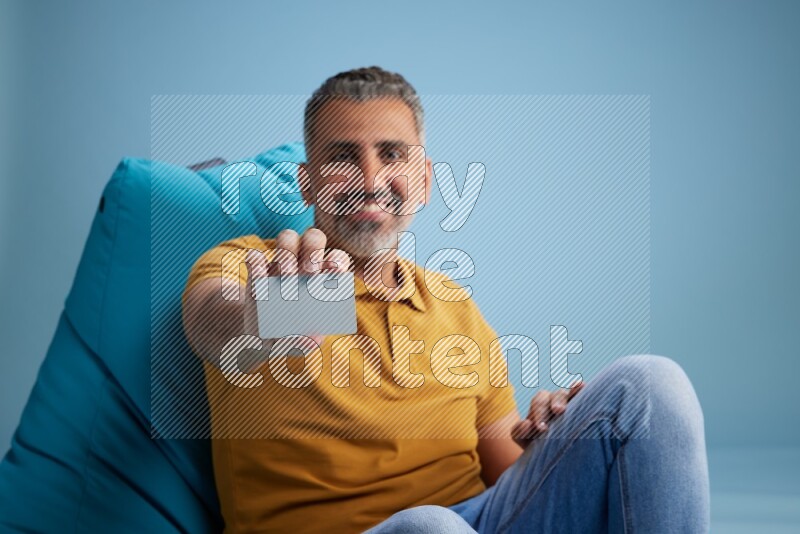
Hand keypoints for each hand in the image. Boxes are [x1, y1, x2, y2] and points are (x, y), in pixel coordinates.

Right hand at [242, 227, 351, 353]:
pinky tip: (259, 278)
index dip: (337, 259)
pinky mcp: (257, 271)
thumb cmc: (289, 338)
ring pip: (287, 237)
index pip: (336, 258)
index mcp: (323, 279)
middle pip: (313, 238)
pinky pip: (255, 255)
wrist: (260, 336)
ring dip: (287, 253)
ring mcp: (280, 265)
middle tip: (310, 274)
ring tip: (287, 277)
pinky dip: (256, 263)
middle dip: (313, 250)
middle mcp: (304, 265)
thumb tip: (311, 339)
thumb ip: (305, 343)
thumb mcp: (298, 345)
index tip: (336, 272)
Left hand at [511, 382, 584, 447]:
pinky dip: (578, 390)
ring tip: (566, 407)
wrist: (547, 450)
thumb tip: (527, 423)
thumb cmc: (533, 442)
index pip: (539, 403)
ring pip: (565, 395)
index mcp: (539, 405)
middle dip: (555, 402)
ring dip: (566, 398)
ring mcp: (567, 403)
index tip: (542, 428)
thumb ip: (519, 430)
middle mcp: (553, 400)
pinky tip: (582, 385)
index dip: (540, 413)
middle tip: (557, 411)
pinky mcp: (578, 409)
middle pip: (554, 395)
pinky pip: (578, 396)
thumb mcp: (522, 437)